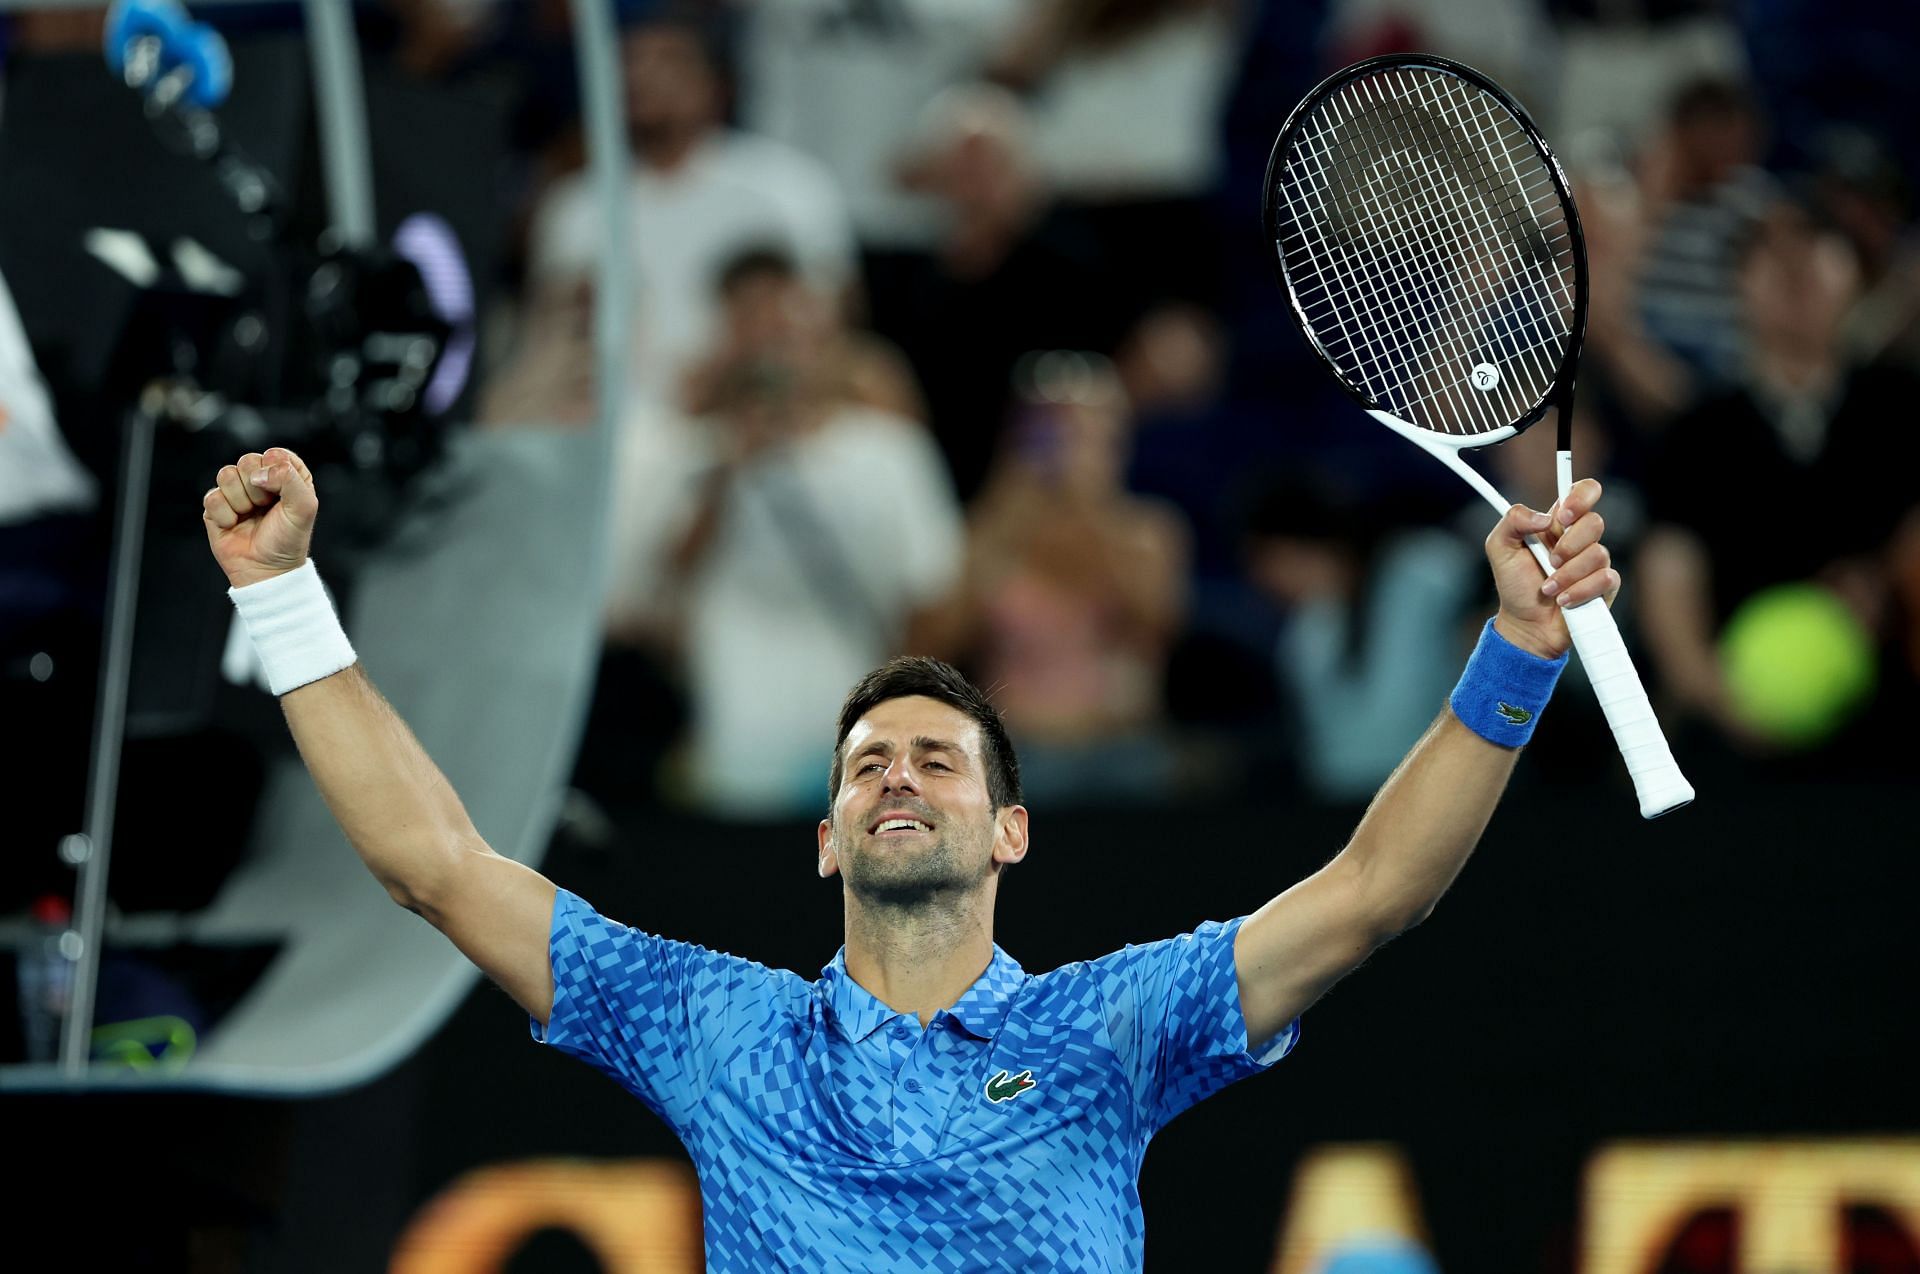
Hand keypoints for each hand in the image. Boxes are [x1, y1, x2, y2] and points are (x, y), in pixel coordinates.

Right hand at [202, 447, 317, 587]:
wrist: (266, 570)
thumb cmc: (288, 540)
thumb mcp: (304, 508)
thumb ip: (290, 479)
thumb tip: (258, 472)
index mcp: (286, 476)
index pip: (276, 454)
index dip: (276, 471)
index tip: (282, 493)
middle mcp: (261, 481)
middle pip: (247, 460)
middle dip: (257, 487)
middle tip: (265, 507)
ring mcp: (236, 493)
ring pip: (226, 474)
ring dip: (241, 500)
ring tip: (250, 516)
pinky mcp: (216, 507)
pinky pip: (212, 497)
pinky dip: (225, 515)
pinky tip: (234, 525)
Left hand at [1485, 477, 1618, 658]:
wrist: (1525, 624)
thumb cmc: (1514, 586)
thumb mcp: (1499, 548)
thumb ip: (1513, 521)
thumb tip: (1544, 517)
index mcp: (1559, 524)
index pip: (1584, 492)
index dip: (1581, 496)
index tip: (1563, 516)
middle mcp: (1581, 539)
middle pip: (1595, 522)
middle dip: (1568, 545)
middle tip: (1550, 561)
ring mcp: (1596, 562)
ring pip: (1598, 554)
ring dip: (1567, 575)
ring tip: (1549, 588)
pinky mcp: (1605, 586)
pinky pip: (1606, 579)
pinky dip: (1579, 591)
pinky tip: (1563, 600)